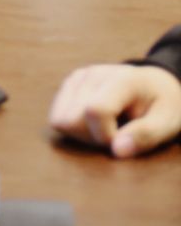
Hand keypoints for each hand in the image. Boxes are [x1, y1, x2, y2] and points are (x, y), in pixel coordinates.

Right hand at [50, 63, 180, 156]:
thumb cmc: (165, 106)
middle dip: (93, 138)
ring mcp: (78, 77)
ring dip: (83, 134)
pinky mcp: (69, 84)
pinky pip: (57, 117)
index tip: (125, 142)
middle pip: (71, 119)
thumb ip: (146, 136)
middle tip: (118, 135)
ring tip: (108, 128)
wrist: (157, 84)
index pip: (95, 111)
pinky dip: (75, 127)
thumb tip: (116, 151)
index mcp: (121, 80)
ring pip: (59, 120)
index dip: (106, 136)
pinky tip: (96, 123)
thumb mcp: (168, 123)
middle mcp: (93, 74)